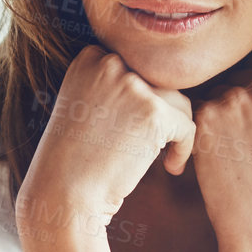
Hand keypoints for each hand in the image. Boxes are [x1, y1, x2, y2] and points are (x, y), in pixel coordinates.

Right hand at [18, 45, 196, 238]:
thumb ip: (111, 87)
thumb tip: (157, 85)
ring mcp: (133, 86)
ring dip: (174, 130)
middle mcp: (110, 64)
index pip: (136, 68)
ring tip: (162, 157)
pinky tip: (171, 168)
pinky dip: (184, 149)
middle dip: (160, 114)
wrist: (63, 193)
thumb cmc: (72, 160)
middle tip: (148, 146)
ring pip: (178, 102)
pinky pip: (187, 126)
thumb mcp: (81, 106)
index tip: (132, 128)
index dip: (141, 100)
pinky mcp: (153, 113)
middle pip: (159, 82)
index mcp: (90, 59)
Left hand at [190, 70, 251, 251]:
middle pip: (236, 77)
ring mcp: (235, 98)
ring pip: (214, 93)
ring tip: (232, 151)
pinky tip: (216, 156)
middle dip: (234, 102)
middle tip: (240, 139)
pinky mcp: (206, 116)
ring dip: (216, 115)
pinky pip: (195, 111)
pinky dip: (201, 131)